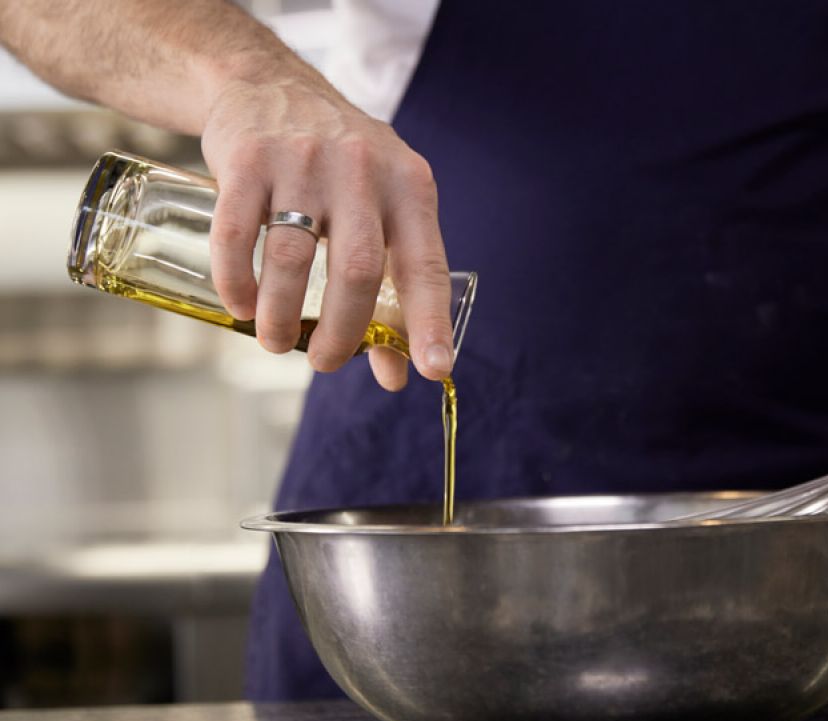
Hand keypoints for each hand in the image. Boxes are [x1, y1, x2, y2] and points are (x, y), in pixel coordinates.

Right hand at [201, 73, 452, 390]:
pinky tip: (241, 306)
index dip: (430, 321)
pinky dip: (237, 282)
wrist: (267, 82)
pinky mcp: (247, 159)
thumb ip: (393, 286)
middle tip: (325, 362)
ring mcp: (303, 162)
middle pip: (359, 271)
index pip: (426, 265)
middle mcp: (362, 170)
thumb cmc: (338, 165)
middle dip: (342, 333)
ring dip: (281, 316)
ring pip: (294, 259)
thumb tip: (396, 373)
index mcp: (409, 186)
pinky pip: (237, 236)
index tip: (433, 368)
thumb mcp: (381, 206)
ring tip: (275, 342)